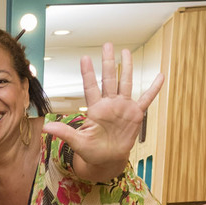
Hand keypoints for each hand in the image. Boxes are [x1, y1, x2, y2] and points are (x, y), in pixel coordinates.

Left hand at [42, 43, 163, 180]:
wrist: (107, 159)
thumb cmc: (91, 151)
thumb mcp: (77, 142)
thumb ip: (64, 133)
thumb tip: (45, 128)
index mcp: (95, 109)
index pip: (90, 87)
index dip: (88, 73)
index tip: (84, 58)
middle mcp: (109, 104)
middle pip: (109, 79)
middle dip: (108, 62)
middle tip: (107, 45)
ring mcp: (123, 107)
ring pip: (126, 83)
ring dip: (127, 68)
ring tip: (126, 52)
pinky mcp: (136, 114)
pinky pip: (146, 99)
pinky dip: (154, 89)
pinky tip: (160, 76)